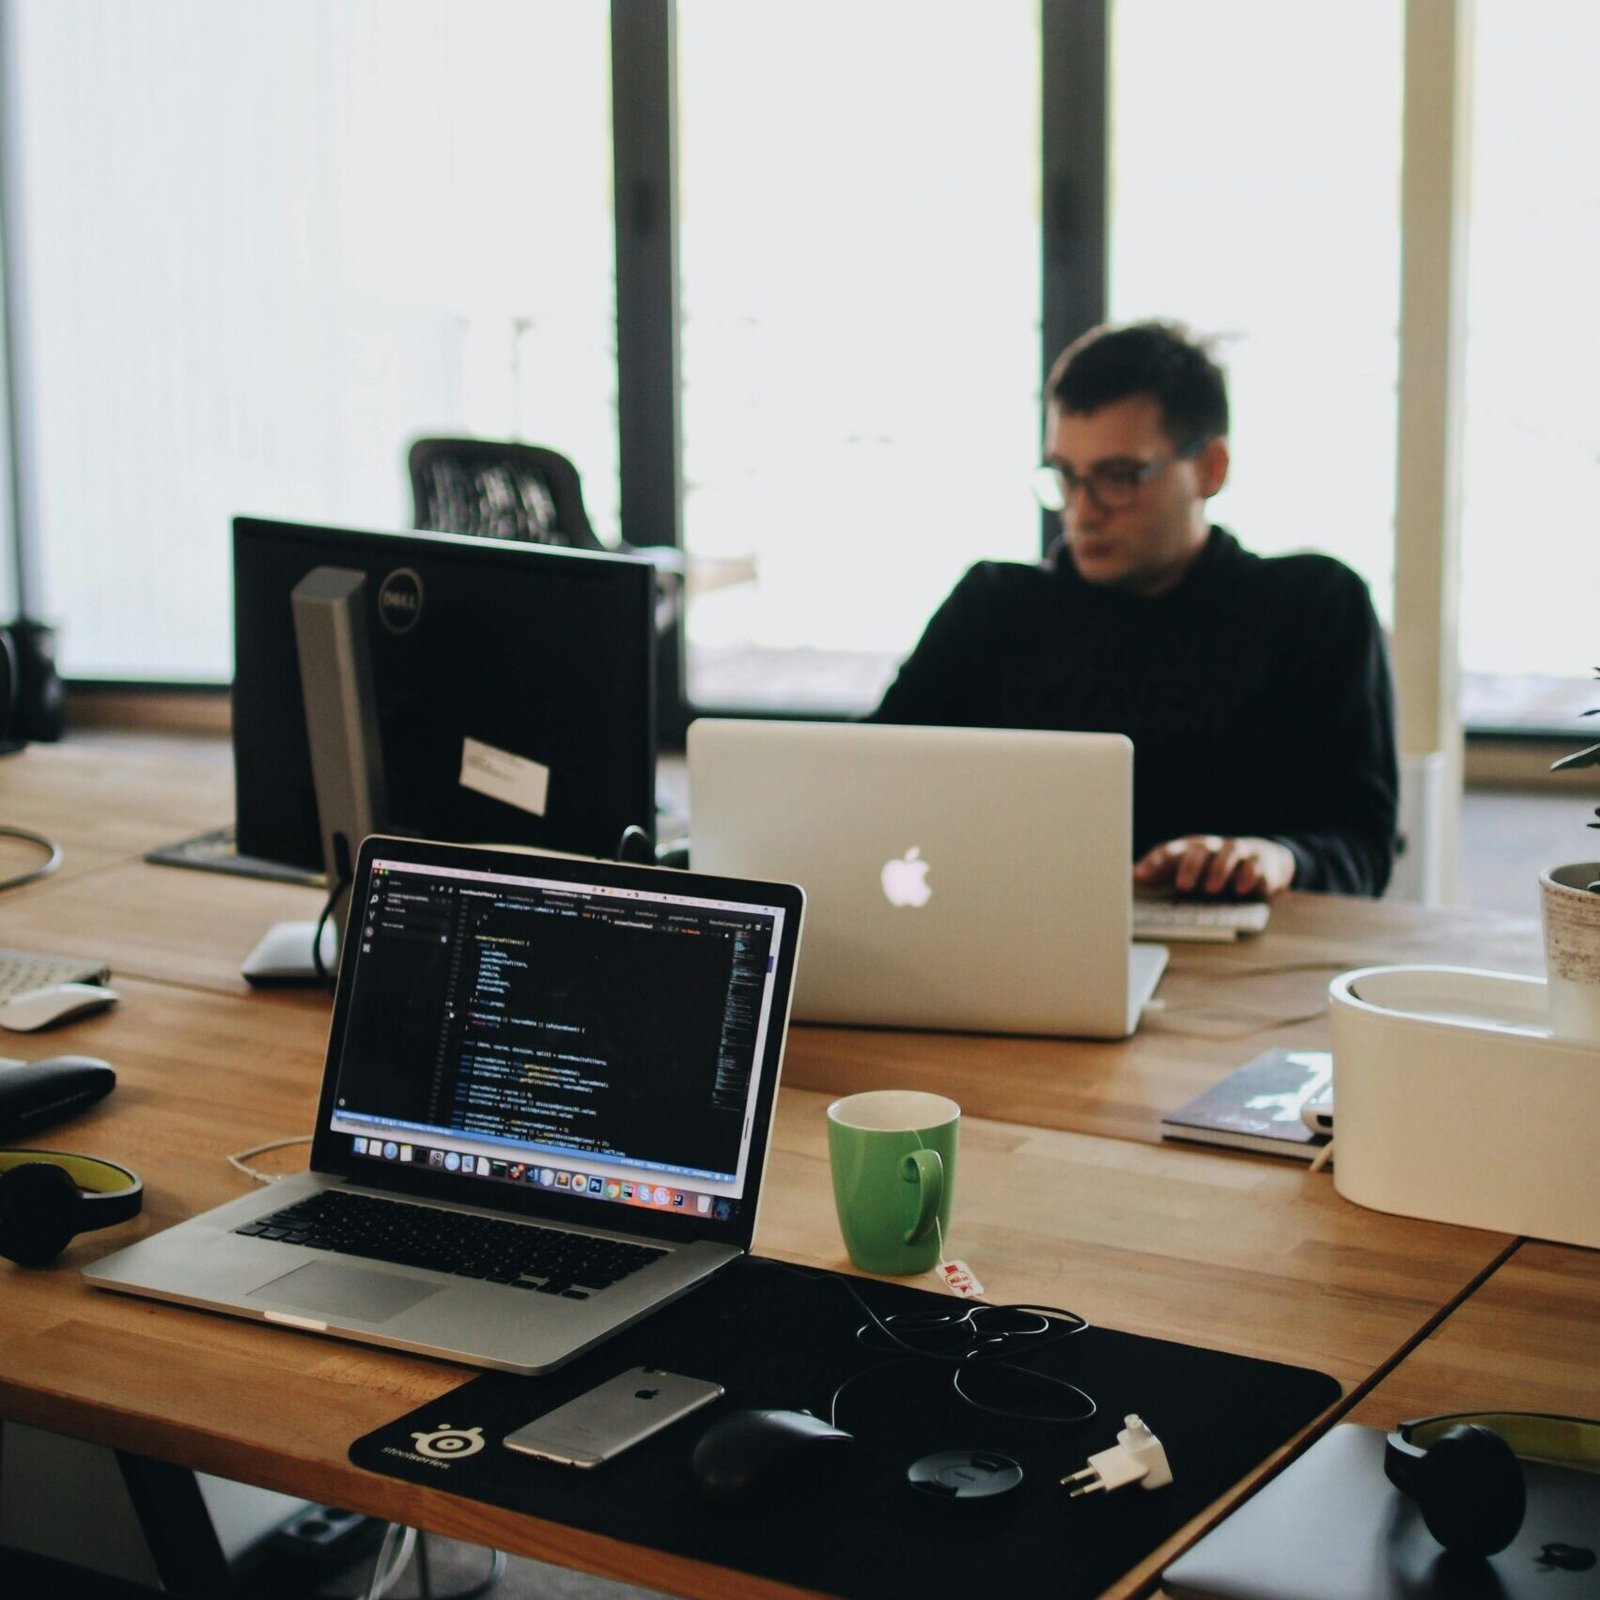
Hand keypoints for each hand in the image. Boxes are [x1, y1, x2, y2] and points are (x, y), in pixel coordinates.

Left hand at [1133, 835, 1296, 899]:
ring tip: (1212, 888)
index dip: (1153, 863)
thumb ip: (1160, 875)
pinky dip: (1251, 875)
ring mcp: (1238, 852)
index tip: (1138, 876)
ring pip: (1229, 851)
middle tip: (1183, 886)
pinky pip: (1257, 864)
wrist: (1261, 860)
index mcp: (1189, 850)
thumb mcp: (1187, 871)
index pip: (1168, 851)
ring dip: (1220, 869)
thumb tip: (1127, 877)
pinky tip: (1244, 889)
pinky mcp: (1261, 861)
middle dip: (1190, 866)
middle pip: (1199, 849)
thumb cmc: (1214, 869)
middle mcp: (1212, 847)